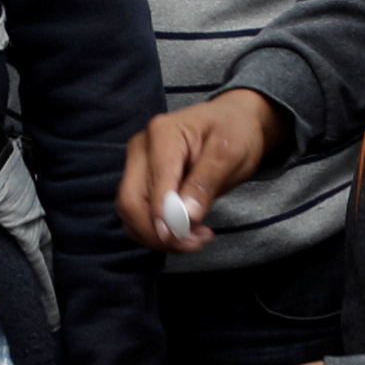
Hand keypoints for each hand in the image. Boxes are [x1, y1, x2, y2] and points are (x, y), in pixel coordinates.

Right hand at [120, 89, 285, 257]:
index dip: (167, 219)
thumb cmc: (234, 131)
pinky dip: (155, 231)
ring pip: (130, 212)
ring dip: (158, 235)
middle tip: (195, 243)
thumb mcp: (230, 154)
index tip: (190, 240)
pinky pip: (135, 214)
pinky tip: (183, 231)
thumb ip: (205, 183)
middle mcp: (141, 148)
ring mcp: (136, 163)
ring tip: (195, 238)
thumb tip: (186, 217)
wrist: (233, 121)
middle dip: (159, 233)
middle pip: (131, 202)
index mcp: (162, 134)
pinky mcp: (139, 179)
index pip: (154, 186)